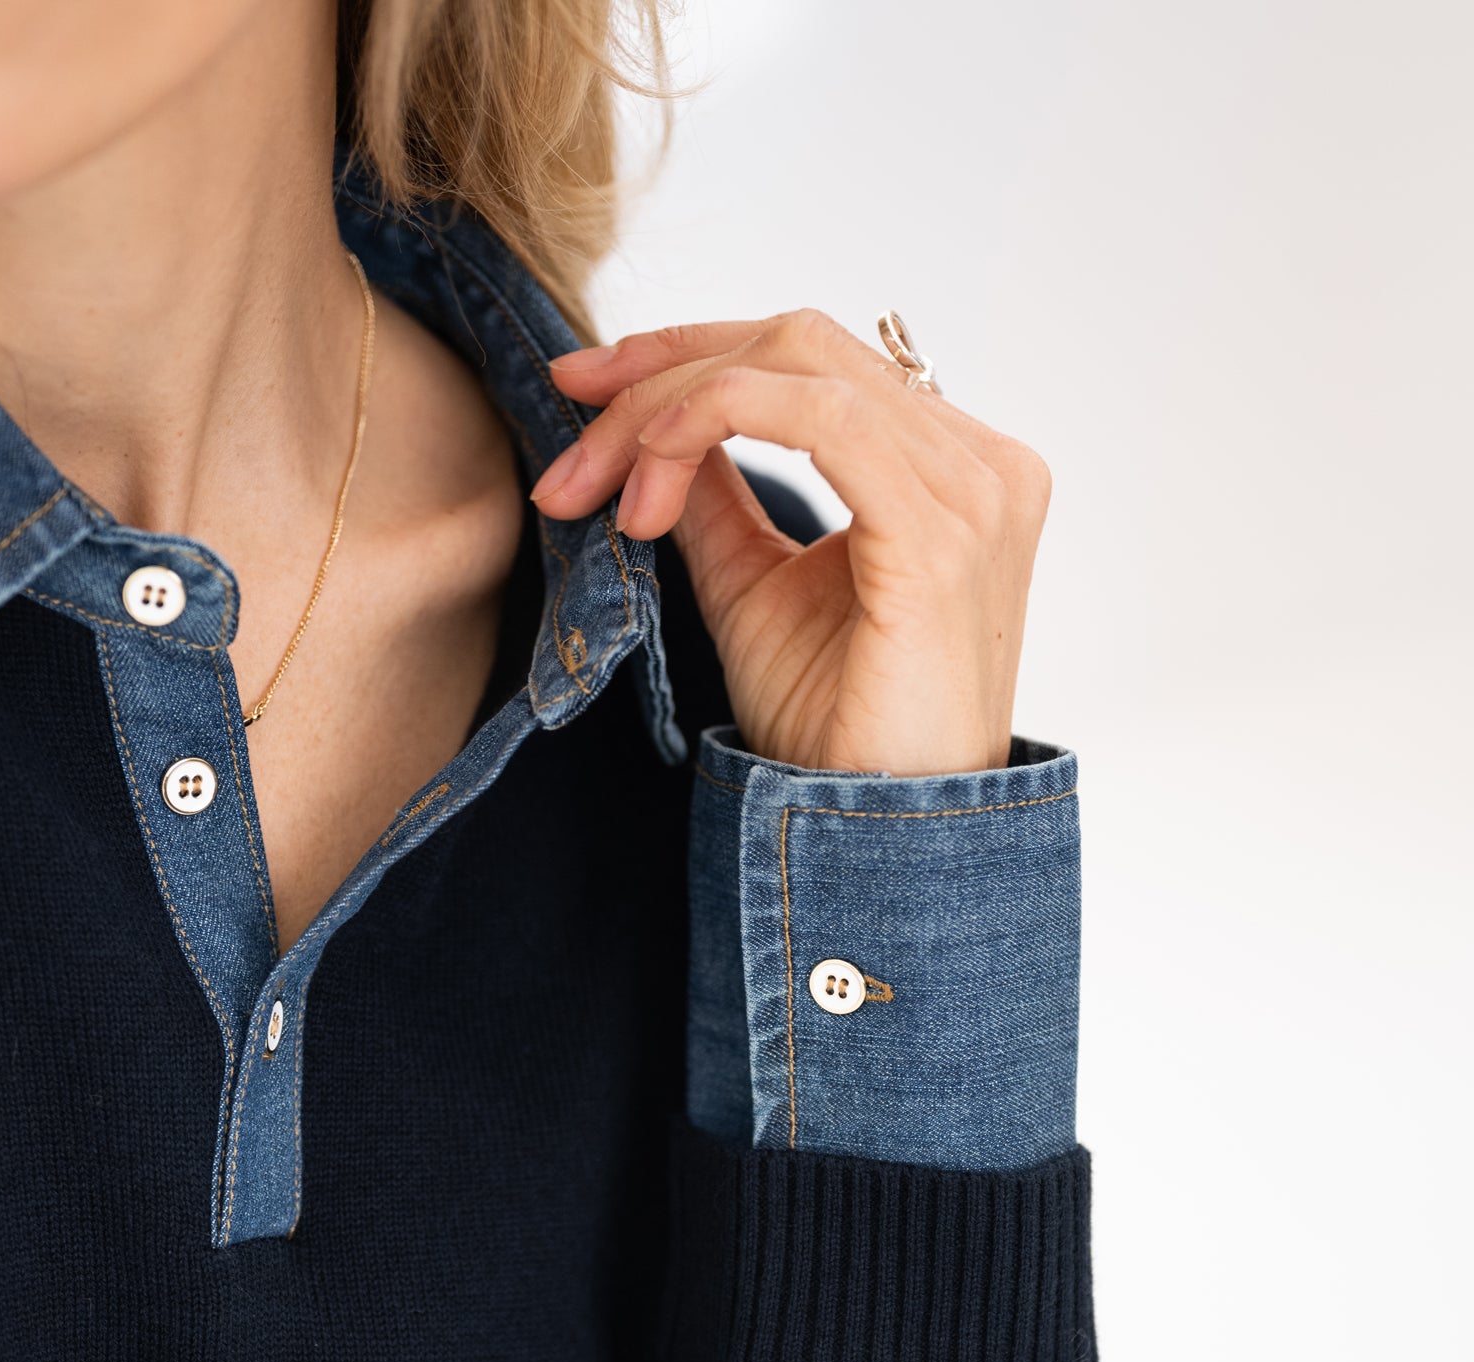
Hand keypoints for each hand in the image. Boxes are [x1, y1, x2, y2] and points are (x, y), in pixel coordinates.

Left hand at [534, 311, 1051, 778]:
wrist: (880, 835)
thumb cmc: (833, 730)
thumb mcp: (751, 588)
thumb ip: (716, 495)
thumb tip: (654, 420)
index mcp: (948, 468)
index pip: (808, 358)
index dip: (685, 355)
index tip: (581, 393)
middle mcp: (978, 461)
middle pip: (795, 343)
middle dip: (658, 376)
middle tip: (567, 441)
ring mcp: (973, 489)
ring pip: (792, 364)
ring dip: (665, 410)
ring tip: (599, 491)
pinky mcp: (941, 532)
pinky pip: (815, 414)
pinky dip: (710, 421)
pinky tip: (648, 485)